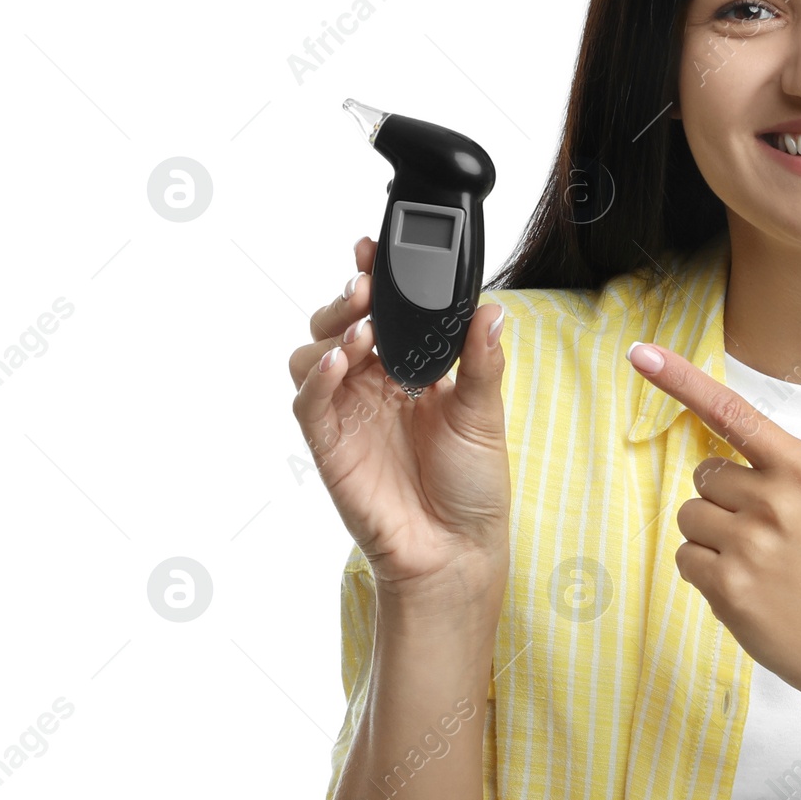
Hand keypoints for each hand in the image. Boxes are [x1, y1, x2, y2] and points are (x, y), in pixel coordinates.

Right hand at [288, 236, 510, 594]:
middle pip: (338, 323)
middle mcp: (374, 386)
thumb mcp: (484, 414)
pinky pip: (308, 401)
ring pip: (313, 354)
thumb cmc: (471, 485)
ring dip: (332, 333)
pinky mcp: (329, 444)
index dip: (371, 280)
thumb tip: (492, 311)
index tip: (371, 251)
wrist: (457, 549)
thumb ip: (481, 361)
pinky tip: (341, 360)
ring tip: (364, 332)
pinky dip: (318, 375)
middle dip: (347, 299)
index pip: (383, 314)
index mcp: (410, 370)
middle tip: (366, 288)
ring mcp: (348, 413)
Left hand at [626, 340, 800, 705]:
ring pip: (691, 516)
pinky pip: (686, 557)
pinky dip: (706, 571)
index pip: (733, 413)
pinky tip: (745, 585)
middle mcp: (774, 503)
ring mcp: (749, 546)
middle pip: (705, 474)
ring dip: (713, 535)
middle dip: (725, 498)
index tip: (642, 355)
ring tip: (758, 560)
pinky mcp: (727, 587)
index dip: (682, 381)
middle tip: (767, 530)